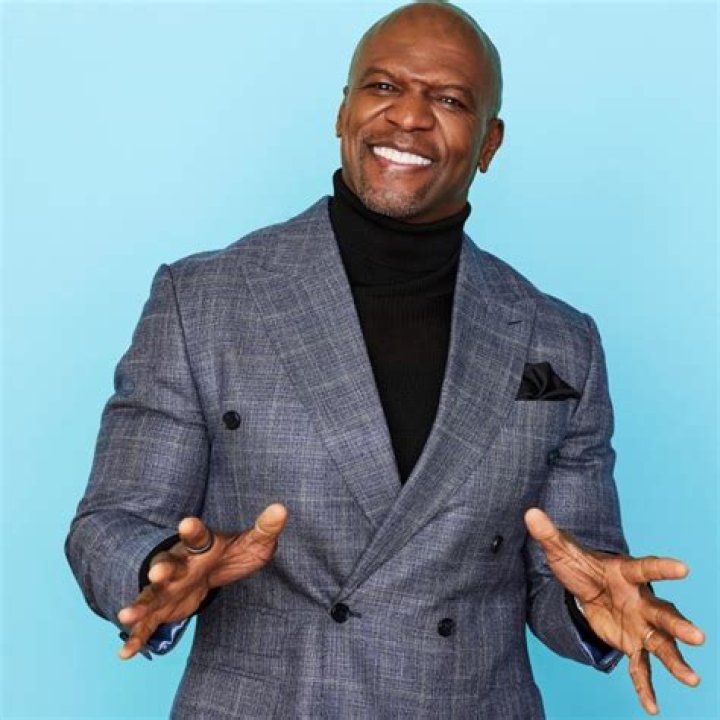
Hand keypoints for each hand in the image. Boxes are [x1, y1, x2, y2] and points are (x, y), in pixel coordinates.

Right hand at [116, 503, 287, 659]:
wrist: (209, 568)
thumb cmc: (231, 553)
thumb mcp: (253, 542)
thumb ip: (265, 528)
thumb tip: (281, 509)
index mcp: (201, 546)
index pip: (198, 536)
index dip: (193, 530)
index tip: (187, 523)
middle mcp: (180, 564)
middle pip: (168, 564)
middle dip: (163, 568)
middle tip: (156, 573)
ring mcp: (168, 587)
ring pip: (151, 594)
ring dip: (140, 603)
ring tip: (125, 615)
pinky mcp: (162, 609)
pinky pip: (147, 624)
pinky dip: (137, 637)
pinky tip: (126, 653)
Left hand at [525, 508, 704, 715]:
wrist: (588, 587)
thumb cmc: (581, 565)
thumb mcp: (562, 550)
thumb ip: (548, 534)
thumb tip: (529, 513)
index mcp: (627, 573)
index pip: (646, 569)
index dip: (663, 568)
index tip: (685, 569)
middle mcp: (641, 600)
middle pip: (663, 613)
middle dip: (679, 625)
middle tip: (699, 637)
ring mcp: (641, 624)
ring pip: (662, 643)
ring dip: (676, 660)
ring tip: (692, 680)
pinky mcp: (633, 644)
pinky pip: (642, 668)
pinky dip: (646, 687)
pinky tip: (652, 708)